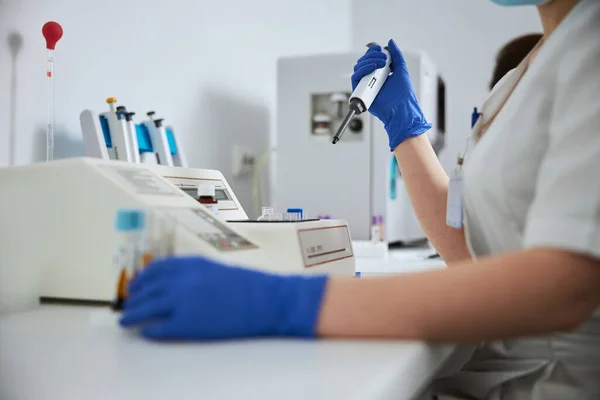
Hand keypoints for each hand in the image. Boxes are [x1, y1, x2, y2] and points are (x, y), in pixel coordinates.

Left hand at [119, 256, 327, 340]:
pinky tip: (145, 334)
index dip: (141, 279)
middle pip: (146, 291)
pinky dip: (149, 332)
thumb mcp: (214, 269)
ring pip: (146, 309)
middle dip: (133, 299)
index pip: (155, 270)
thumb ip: (191, 273)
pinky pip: (159, 329)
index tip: (135, 285)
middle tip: (126, 305)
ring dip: (133, 315)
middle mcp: (180, 281)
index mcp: (188, 264)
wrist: (264, 300)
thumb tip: (171, 284)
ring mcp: (181, 303)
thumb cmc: (246, 284)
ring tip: (125, 320)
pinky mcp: (186, 325)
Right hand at [351, 39, 431, 150]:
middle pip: (363, 61)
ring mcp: (366, 84)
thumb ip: (396, 56)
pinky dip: (362, 69)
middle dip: (372, 55)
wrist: (401, 107)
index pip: (371, 58)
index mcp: (380, 73)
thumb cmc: (403, 94)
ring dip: (368, 61)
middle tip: (383, 58)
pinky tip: (372, 68)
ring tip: (380, 63)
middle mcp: (372, 78)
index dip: (373, 51)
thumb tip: (390, 42)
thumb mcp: (401, 70)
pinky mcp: (360, 91)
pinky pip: (355, 77)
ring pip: (358, 67)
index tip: (379, 49)